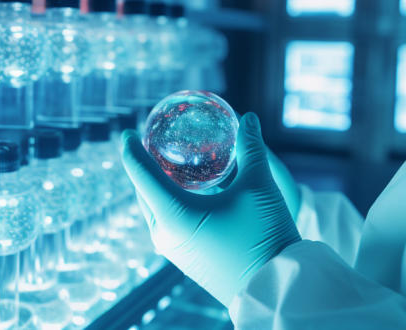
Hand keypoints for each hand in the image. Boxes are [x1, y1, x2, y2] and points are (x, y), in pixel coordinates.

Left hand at [121, 112, 300, 305]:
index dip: (131, 149)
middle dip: (143, 167)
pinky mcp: (185, 259)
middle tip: (150, 144)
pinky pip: (167, 223)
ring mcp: (173, 250)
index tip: (128, 132)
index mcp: (174, 214)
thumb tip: (249, 118)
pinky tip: (186, 194)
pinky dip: (169, 204)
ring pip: (155, 210)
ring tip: (166, 166)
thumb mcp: (259, 185)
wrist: (277, 287)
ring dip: (156, 187)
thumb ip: (251, 148)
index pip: (140, 173)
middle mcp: (165, 233)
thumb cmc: (266, 235)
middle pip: (143, 192)